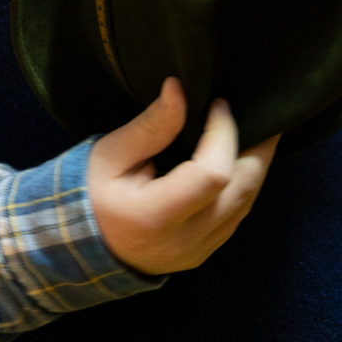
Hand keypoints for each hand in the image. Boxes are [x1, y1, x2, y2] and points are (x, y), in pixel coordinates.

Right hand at [87, 77, 278, 275]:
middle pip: (242, 190)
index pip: (212, 175)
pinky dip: (245, 183)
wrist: (83, 246)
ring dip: (256, 164)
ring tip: (256, 129)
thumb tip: (179, 88)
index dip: (223, 134)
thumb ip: (151, 125)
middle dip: (256, 147)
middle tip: (258, 112)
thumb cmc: (93, 193)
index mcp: (156, 216)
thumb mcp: (112, 154)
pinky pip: (239, 214)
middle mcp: (185, 241)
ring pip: (247, 203)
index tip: (218, 104)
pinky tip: (241, 157)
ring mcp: (199, 251)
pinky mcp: (205, 252)